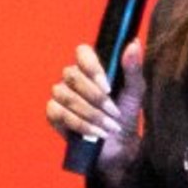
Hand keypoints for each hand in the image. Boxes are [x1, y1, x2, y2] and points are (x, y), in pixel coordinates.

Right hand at [48, 42, 146, 176]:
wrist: (119, 145)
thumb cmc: (125, 115)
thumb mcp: (134, 91)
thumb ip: (133, 68)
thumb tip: (134, 43)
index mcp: (90, 68)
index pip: (82, 52)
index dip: (91, 67)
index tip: (108, 87)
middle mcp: (72, 78)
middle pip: (72, 75)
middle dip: (95, 97)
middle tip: (114, 112)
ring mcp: (60, 95)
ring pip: (67, 96)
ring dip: (91, 114)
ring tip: (109, 127)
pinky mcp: (53, 114)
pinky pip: (59, 113)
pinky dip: (81, 124)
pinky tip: (96, 133)